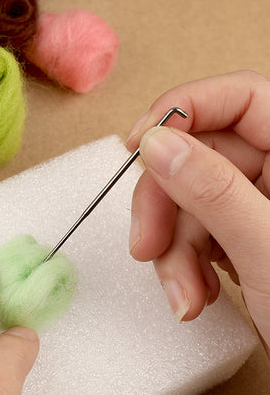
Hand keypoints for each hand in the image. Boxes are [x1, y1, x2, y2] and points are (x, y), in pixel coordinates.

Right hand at [125, 70, 269, 354]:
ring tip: (182, 294)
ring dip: (171, 250)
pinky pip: (194, 234)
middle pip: (199, 158)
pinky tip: (191, 296)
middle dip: (164, 206)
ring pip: (188, 203)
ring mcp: (260, 207)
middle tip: (145, 245)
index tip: (137, 145)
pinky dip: (182, 266)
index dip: (183, 111)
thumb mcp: (267, 250)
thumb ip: (213, 190)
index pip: (240, 98)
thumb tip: (158, 143)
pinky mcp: (242, 236)